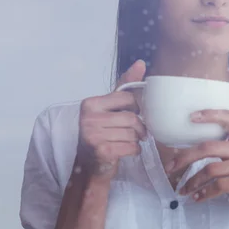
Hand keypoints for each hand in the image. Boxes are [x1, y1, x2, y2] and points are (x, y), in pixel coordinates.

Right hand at [77, 60, 146, 179]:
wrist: (90, 166)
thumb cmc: (103, 133)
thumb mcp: (111, 107)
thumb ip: (125, 86)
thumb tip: (141, 63)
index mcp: (91, 104)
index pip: (127, 98)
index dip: (136, 108)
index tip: (134, 114)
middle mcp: (88, 118)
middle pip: (132, 118)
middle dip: (139, 127)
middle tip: (138, 132)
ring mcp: (93, 135)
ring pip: (133, 133)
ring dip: (136, 140)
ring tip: (129, 141)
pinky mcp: (101, 151)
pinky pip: (131, 147)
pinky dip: (135, 150)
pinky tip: (127, 150)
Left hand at [167, 109, 228, 222]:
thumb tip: (193, 152)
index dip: (210, 114)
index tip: (191, 117)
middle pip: (209, 147)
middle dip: (185, 158)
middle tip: (170, 168)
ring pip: (211, 169)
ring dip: (192, 181)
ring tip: (183, 191)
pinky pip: (221, 185)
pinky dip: (205, 193)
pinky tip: (197, 198)